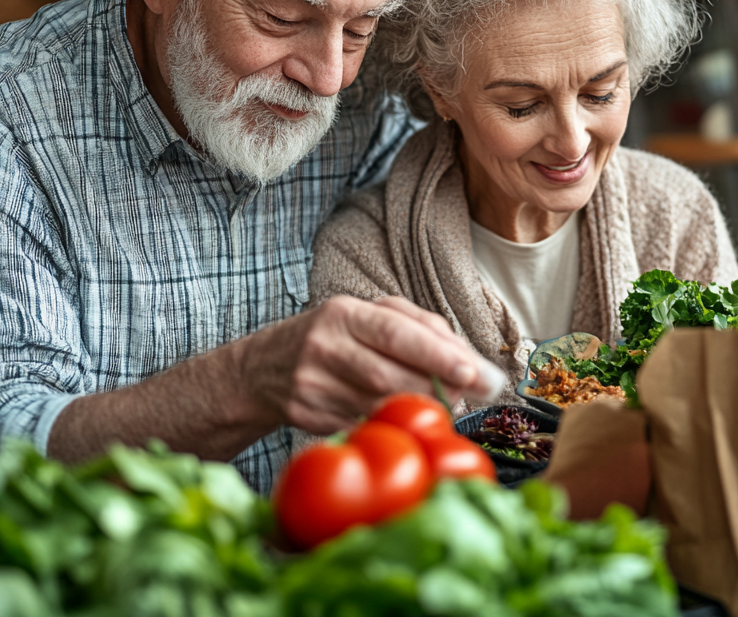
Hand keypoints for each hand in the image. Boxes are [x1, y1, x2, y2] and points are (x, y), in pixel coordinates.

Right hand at [239, 295, 504, 435]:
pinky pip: (360, 424)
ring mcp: (312, 384)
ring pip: (377, 404)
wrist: (263, 368)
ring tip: (445, 404)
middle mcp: (325, 346)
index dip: (438, 355)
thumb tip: (470, 363)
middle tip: (473, 395)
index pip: (397, 333)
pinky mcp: (307, 416)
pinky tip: (402, 419)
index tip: (475, 372)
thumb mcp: (370, 318)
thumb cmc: (335, 338)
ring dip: (418, 407)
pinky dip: (389, 423)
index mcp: (344, 313)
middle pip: (390, 374)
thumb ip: (421, 330)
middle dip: (438, 387)